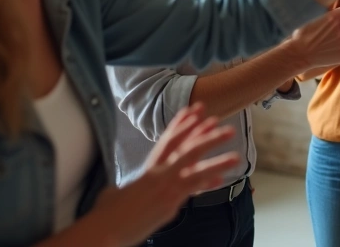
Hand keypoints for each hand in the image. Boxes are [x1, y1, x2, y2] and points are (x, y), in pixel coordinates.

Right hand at [82, 104, 239, 244]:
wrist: (103, 229)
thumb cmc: (106, 214)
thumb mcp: (118, 193)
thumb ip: (131, 188)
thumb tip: (125, 191)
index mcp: (148, 170)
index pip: (168, 141)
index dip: (181, 124)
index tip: (194, 110)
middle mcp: (157, 174)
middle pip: (185, 148)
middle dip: (204, 133)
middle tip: (218, 120)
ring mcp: (164, 188)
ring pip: (195, 168)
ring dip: (217, 161)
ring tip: (236, 156)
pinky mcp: (168, 203)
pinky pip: (191, 190)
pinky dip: (207, 184)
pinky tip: (221, 180)